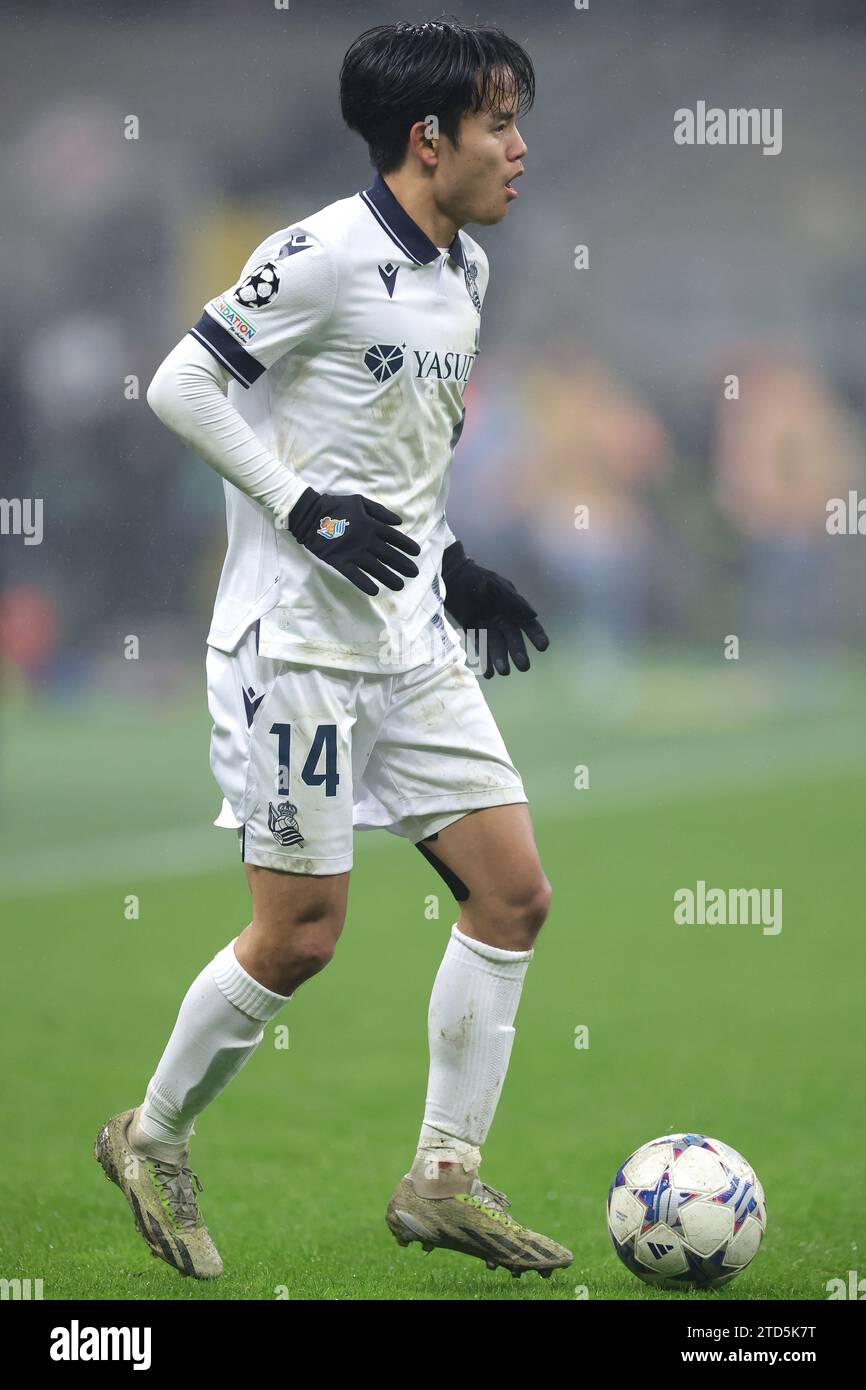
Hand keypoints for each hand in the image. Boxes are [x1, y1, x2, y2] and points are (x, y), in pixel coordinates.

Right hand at [287, 487, 420, 595]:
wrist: (309, 514)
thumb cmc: (335, 506)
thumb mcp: (360, 501)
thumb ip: (380, 512)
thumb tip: (399, 522)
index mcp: (371, 525)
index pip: (394, 537)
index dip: (407, 545)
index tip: (417, 553)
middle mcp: (365, 540)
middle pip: (389, 555)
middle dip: (403, 565)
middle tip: (414, 573)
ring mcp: (352, 552)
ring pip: (375, 568)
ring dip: (389, 577)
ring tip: (400, 586)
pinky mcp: (339, 561)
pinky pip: (354, 575)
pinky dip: (364, 583)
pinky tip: (375, 591)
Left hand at [441, 541, 549, 677]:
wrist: (452, 578)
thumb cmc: (477, 579)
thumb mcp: (496, 585)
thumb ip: (512, 600)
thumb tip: (533, 615)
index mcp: (513, 608)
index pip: (528, 624)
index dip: (537, 635)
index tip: (543, 647)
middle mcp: (503, 620)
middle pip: (513, 639)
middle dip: (518, 652)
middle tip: (523, 667)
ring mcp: (488, 628)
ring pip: (497, 647)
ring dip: (500, 659)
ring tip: (503, 672)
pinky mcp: (474, 633)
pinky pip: (481, 648)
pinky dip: (485, 660)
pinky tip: (489, 673)